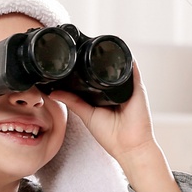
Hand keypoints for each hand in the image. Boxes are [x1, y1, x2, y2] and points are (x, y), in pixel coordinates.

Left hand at [54, 62, 191, 191]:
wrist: (130, 146)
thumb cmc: (111, 135)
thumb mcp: (87, 115)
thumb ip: (73, 101)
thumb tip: (54, 92)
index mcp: (104, 97)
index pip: (94, 79)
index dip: (84, 70)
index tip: (71, 61)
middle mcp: (116, 91)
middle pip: (106, 71)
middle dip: (96, 60)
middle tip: (82, 50)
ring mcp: (128, 88)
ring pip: (119, 67)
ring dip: (110, 57)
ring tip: (97, 46)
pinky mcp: (138, 87)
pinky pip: (133, 69)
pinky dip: (127, 59)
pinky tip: (118, 50)